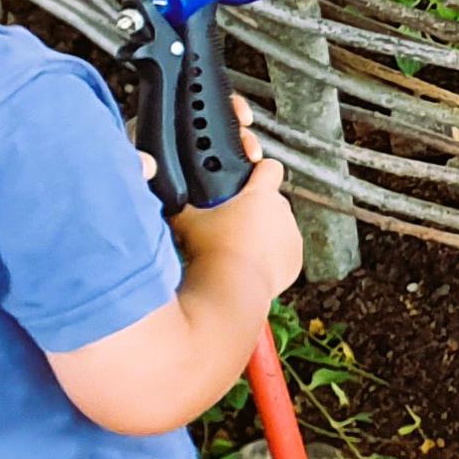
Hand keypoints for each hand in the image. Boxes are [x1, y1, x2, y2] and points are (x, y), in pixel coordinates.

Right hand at [171, 97, 303, 297]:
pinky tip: (250, 263)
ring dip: (264, 232)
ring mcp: (291, 237)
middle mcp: (282, 213)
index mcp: (260, 196)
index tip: (250, 176)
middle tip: (232, 221)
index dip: (258, 170)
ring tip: (238, 246)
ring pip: (278, 227)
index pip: (269, 167)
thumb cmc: (211, 254)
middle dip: (254, 208)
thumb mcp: (186, 221)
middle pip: (271, 200)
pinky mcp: (294, 261)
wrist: (230, 292)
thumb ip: (179, 202)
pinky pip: (283, 251)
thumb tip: (164, 192)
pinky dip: (271, 255)